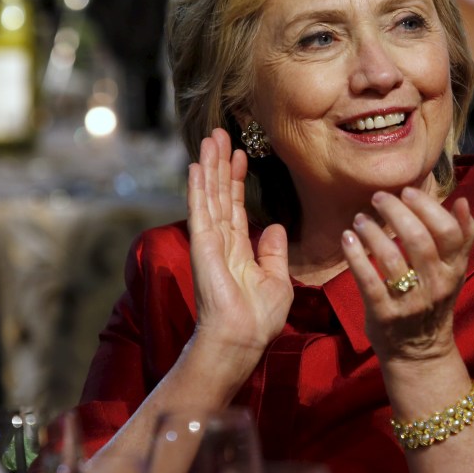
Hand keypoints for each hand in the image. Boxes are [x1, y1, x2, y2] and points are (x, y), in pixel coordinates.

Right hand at [187, 128, 292, 361]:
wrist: (242, 339)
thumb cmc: (259, 319)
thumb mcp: (277, 280)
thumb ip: (274, 252)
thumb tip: (277, 228)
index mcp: (239, 249)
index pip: (236, 206)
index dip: (237, 179)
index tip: (240, 154)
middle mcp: (221, 241)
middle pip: (220, 194)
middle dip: (220, 163)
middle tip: (220, 133)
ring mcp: (209, 241)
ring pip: (209, 195)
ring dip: (209, 166)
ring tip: (210, 138)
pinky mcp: (202, 245)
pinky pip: (200, 210)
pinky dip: (197, 187)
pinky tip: (196, 166)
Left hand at [341, 187, 473, 362]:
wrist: (420, 353)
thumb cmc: (434, 303)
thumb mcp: (454, 272)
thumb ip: (462, 237)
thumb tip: (462, 201)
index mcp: (453, 270)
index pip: (449, 232)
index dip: (428, 207)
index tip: (407, 191)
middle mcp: (435, 285)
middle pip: (418, 239)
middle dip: (396, 212)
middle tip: (378, 197)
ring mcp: (409, 301)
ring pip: (392, 258)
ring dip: (372, 232)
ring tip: (360, 217)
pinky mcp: (383, 314)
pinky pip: (368, 280)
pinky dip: (355, 257)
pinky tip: (347, 239)